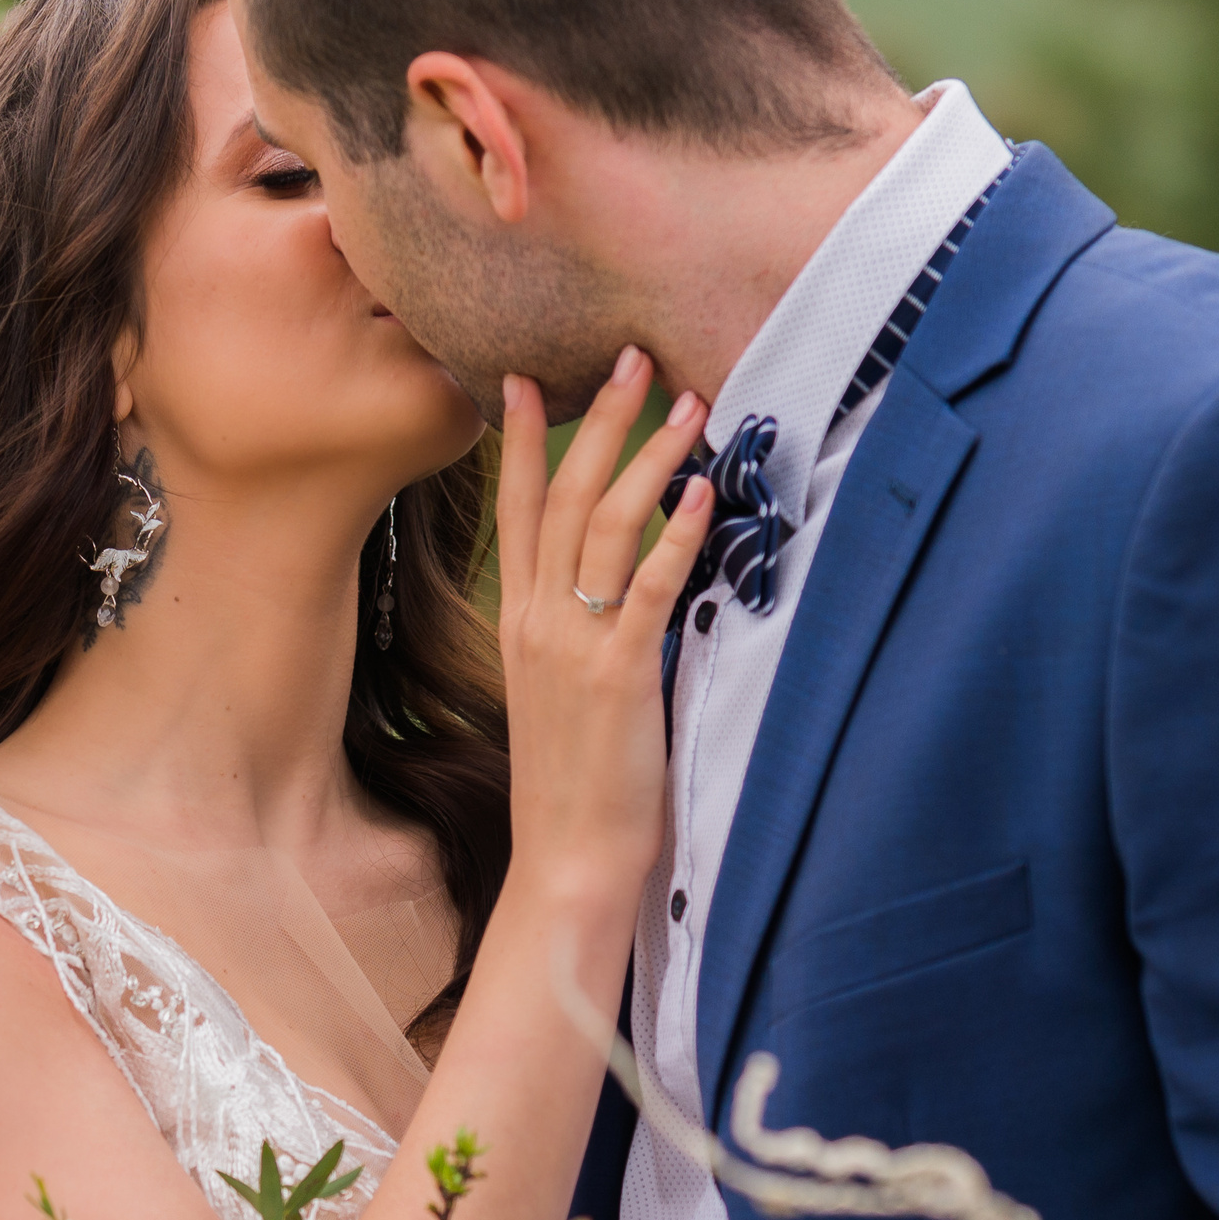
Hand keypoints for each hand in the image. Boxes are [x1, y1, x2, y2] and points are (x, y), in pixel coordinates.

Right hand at [496, 347, 710, 909]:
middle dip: (598, 420)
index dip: (525, 441)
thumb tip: (621, 595)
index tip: (524, 379)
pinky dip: (675, 537)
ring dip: (650, 457)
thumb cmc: (577, 787)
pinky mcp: (617, 676)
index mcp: (520, 624)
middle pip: (564, 496)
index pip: (518, 510)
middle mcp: (537, 622)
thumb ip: (581, 637)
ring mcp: (573, 645)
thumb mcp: (563, 696)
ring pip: (606, 526)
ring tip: (687, 406)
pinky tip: (700, 495)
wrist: (567, 862)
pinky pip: (648, 590)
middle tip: (630, 356)